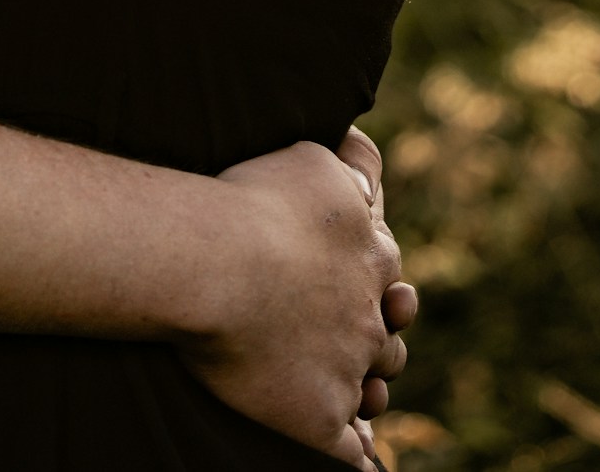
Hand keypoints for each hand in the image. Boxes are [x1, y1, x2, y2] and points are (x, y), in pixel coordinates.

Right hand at [176, 131, 414, 464]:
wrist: (211, 263)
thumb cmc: (254, 201)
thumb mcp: (315, 161)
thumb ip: (350, 166)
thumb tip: (367, 158)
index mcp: (371, 258)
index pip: (389, 274)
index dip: (374, 281)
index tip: (362, 285)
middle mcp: (367, 319)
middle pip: (387, 338)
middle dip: (374, 339)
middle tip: (354, 340)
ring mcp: (346, 373)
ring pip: (371, 391)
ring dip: (365, 393)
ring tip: (357, 399)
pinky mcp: (318, 420)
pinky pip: (350, 454)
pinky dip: (358, 457)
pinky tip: (362, 459)